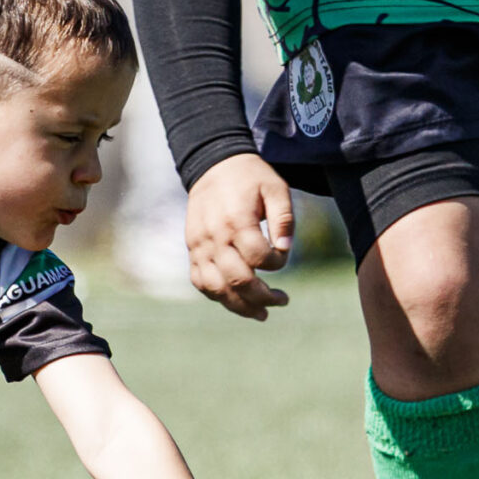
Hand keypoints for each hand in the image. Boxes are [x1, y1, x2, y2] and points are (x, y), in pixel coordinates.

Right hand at [186, 155, 294, 317]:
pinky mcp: (192, 249)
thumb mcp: (275, 188)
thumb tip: (286, 248)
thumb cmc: (250, 177)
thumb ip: (284, 218)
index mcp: (237, 221)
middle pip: (238, 280)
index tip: (282, 257)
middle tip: (282, 300)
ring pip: (216, 288)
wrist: (213, 165)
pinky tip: (235, 301)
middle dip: (263, 297)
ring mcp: (199, 245)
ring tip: (261, 314)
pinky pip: (200, 281)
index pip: (259, 258)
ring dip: (240, 307)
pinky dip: (217, 296)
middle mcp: (214, 237)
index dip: (277, 264)